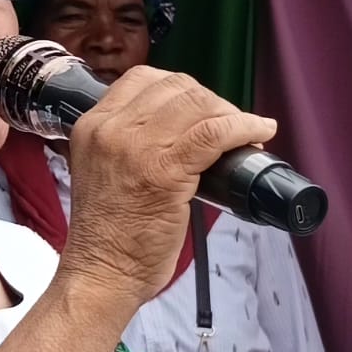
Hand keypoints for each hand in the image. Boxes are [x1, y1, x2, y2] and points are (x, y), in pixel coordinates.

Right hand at [61, 66, 276, 306]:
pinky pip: (214, 132)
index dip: (181, 88)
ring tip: (245, 132)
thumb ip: (127, 143)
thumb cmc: (108, 234)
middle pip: (176, 86)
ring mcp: (137, 148)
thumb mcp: (103, 170)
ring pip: (197, 103)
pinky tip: (258, 132)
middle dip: (210, 100)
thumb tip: (178, 127)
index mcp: (92, 126)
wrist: (102, 273)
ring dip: (230, 113)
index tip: (199, 108)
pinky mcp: (164, 171)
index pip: (142, 78)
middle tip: (227, 124)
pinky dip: (244, 127)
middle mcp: (110, 130)